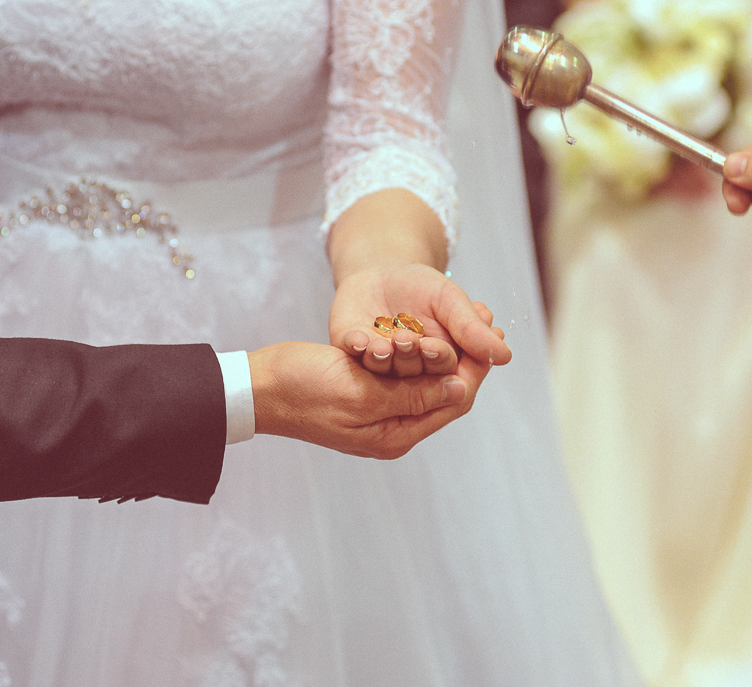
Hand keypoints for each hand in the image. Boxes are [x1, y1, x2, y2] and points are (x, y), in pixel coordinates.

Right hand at [247, 341, 491, 458]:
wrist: (258, 387)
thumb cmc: (304, 391)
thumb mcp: (362, 393)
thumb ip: (412, 395)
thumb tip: (460, 389)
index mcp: (396, 435)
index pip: (453, 403)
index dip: (476, 370)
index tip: (492, 335)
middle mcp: (393, 427)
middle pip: (446, 391)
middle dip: (467, 357)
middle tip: (485, 318)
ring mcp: (380, 410)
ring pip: (427, 379)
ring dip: (447, 349)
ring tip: (466, 315)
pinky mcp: (367, 391)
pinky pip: (405, 372)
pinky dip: (420, 350)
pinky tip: (429, 324)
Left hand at [330, 263, 512, 376]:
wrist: (382, 270)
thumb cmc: (423, 288)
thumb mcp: (450, 301)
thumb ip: (471, 328)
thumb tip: (505, 355)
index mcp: (440, 367)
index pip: (454, 378)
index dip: (452, 365)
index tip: (450, 347)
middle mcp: (409, 373)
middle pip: (422, 378)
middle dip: (425, 359)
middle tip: (425, 342)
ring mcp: (378, 365)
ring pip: (388, 370)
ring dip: (393, 356)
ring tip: (400, 338)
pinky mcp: (350, 350)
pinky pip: (353, 354)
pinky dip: (358, 347)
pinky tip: (362, 340)